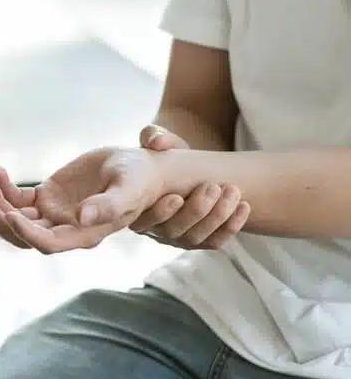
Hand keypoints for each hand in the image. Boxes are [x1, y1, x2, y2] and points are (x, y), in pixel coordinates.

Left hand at [0, 147, 163, 253]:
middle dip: (1, 222)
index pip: (49, 243)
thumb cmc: (141, 179)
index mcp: (84, 234)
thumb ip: (109, 206)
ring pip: (16, 217)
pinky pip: (18, 197)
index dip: (27, 233)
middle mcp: (65, 228)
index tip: (9, 214)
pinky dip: (4, 185)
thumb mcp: (129, 189)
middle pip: (24, 235)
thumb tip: (82, 217)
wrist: (141, 167)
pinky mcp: (46, 197)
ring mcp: (53, 214)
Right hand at [130, 124, 249, 248]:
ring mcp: (175, 236)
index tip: (177, 197)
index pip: (142, 220)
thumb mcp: (158, 140)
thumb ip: (154, 136)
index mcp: (135, 205)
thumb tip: (158, 142)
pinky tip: (244, 207)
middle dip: (195, 211)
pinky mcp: (197, 239)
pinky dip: (230, 227)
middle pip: (171, 231)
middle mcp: (151, 227)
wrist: (184, 168)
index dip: (160, 213)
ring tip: (233, 191)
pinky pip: (213, 242)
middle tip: (213, 187)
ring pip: (194, 238)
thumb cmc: (164, 154)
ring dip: (217, 216)